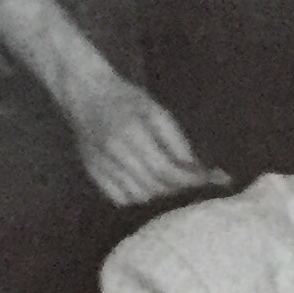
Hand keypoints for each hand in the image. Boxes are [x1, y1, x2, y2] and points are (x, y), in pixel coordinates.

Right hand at [59, 71, 227, 207]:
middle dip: (178, 190)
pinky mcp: (92, 173)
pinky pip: (119, 198)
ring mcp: (100, 166)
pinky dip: (138, 199)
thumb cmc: (125, 98)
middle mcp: (114, 153)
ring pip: (137, 196)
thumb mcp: (155, 109)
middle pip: (153, 186)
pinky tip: (149, 190)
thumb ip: (175, 139)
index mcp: (131, 133)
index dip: (189, 179)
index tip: (209, 181)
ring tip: (174, 188)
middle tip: (196, 187)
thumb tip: (196, 168)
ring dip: (160, 197)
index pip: (165, 169)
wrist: (84, 93)